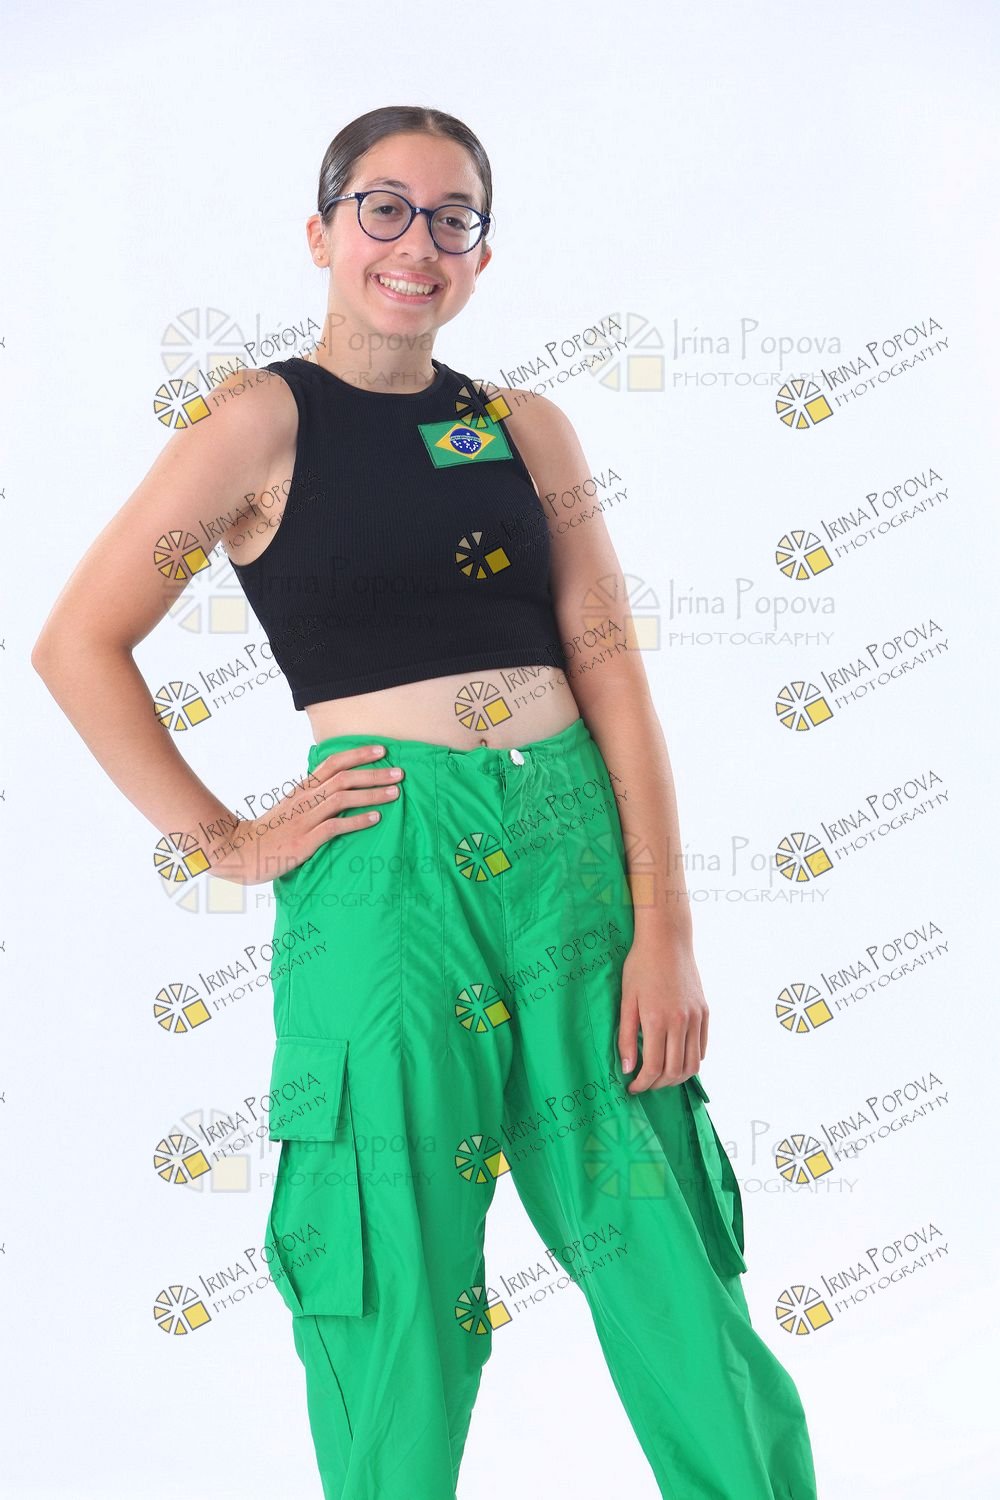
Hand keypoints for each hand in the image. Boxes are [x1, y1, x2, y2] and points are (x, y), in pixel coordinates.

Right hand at [208, 743, 404, 886]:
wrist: (240, 851)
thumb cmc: (268, 832)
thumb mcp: (288, 807)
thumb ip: (310, 797)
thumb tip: (334, 788)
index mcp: (302, 789)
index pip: (332, 763)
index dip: (358, 754)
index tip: (382, 749)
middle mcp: (305, 799)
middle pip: (343, 778)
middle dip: (374, 773)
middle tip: (400, 772)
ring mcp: (304, 819)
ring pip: (342, 798)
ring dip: (371, 794)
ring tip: (395, 793)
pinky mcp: (305, 840)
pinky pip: (334, 826)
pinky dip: (357, 821)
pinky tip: (375, 818)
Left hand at [618, 938, 708, 1092]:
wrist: (667, 940)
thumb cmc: (641, 966)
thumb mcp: (626, 1000)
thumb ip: (627, 1037)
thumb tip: (627, 1068)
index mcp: (657, 1020)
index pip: (654, 1067)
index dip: (642, 1083)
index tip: (632, 1087)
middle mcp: (681, 1022)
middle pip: (675, 1071)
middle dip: (658, 1084)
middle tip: (645, 1084)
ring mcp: (696, 1018)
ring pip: (693, 1064)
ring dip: (678, 1077)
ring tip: (662, 1076)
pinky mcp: (705, 1012)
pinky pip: (702, 1047)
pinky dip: (691, 1060)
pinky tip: (676, 1059)